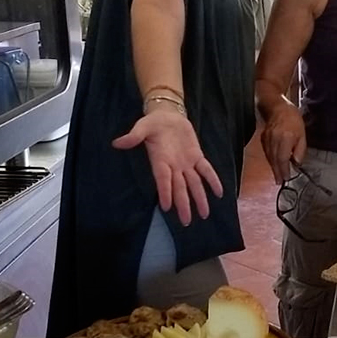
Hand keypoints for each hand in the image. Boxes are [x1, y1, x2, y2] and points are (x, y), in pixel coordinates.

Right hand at [112, 108, 223, 224]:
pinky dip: (213, 180)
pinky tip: (219, 193)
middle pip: (179, 188)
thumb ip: (133, 136)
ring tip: (204, 214)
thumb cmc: (152, 123)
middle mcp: (173, 166)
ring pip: (194, 183)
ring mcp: (186, 163)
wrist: (167, 115)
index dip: (165, 192)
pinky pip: (206, 170)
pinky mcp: (196, 156)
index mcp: (159, 160)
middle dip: (183, 204)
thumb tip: (117, 143)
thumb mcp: (142, 126)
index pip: (163, 179)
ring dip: (200, 198)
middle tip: (186, 222)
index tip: (165, 207)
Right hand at [261, 103, 306, 184]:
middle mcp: (274, 141)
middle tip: (279, 182)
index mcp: (285, 139)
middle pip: (274, 160)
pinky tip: (273, 163)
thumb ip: (300, 149)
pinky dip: (270, 159)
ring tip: (277, 176)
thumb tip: (296, 162)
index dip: (284, 170)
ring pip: (269, 157)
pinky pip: (266, 152)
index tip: (286, 178)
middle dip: (277, 172)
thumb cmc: (292, 119)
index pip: (283, 159)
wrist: (277, 107)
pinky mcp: (263, 138)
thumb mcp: (302, 134)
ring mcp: (267, 139)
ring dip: (273, 167)